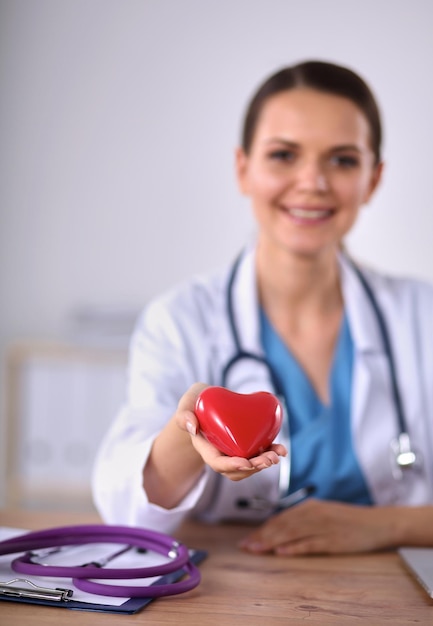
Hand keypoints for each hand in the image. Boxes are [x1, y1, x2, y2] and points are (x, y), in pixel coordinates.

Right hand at [176, 383, 286, 480]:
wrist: (206, 401)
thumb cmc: (195, 402)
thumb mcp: (186, 404)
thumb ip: (184, 414)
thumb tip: (192, 427)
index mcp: (206, 448)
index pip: (218, 463)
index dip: (232, 466)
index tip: (245, 462)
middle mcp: (221, 454)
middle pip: (237, 470)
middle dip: (254, 467)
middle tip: (268, 459)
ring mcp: (234, 452)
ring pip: (250, 465)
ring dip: (264, 463)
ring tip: (277, 454)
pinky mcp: (246, 445)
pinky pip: (258, 454)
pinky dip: (271, 452)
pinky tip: (281, 449)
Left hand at [239, 499, 399, 554]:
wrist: (377, 522)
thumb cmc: (349, 520)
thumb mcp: (324, 513)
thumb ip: (304, 519)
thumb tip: (281, 529)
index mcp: (310, 507)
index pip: (280, 518)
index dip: (262, 529)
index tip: (248, 539)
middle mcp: (313, 514)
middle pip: (282, 526)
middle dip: (262, 536)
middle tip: (246, 546)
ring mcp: (323, 527)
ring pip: (291, 534)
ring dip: (271, 542)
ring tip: (256, 549)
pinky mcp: (333, 540)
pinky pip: (309, 544)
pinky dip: (294, 548)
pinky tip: (281, 552)